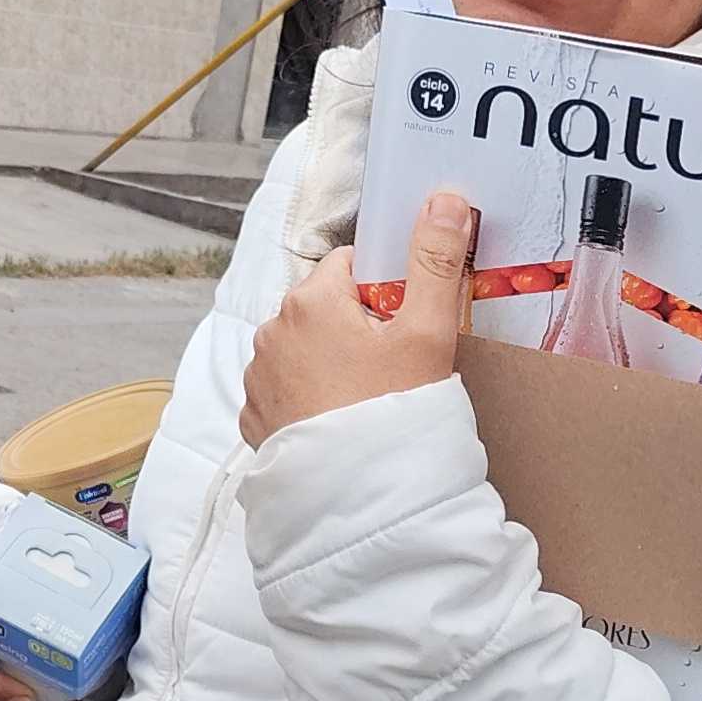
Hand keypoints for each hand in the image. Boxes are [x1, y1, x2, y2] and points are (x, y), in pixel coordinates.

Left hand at [241, 195, 476, 447]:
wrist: (361, 501)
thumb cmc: (394, 412)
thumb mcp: (426, 332)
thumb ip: (435, 261)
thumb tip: (445, 199)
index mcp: (309, 300)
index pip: (351, 266)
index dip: (386, 290)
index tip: (406, 325)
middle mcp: (272, 332)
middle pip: (327, 308)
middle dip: (360, 328)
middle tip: (395, 369)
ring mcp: (259, 378)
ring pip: (306, 350)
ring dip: (333, 363)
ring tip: (369, 401)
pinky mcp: (256, 419)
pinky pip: (288, 392)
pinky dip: (312, 399)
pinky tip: (342, 422)